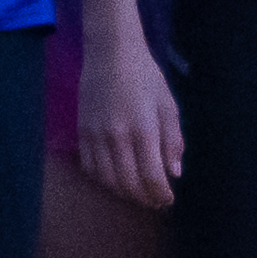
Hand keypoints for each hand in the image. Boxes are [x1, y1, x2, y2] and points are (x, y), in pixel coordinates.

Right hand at [68, 10, 182, 206]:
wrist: (110, 54)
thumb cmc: (146, 77)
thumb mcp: (168, 106)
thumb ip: (172, 141)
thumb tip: (174, 173)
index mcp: (143, 130)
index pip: (151, 176)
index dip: (160, 194)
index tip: (168, 201)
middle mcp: (116, 136)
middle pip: (128, 183)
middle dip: (144, 198)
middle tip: (156, 202)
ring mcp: (95, 135)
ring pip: (106, 179)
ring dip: (123, 192)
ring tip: (138, 194)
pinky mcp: (81, 132)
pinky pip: (89, 166)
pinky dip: (103, 180)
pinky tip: (115, 180)